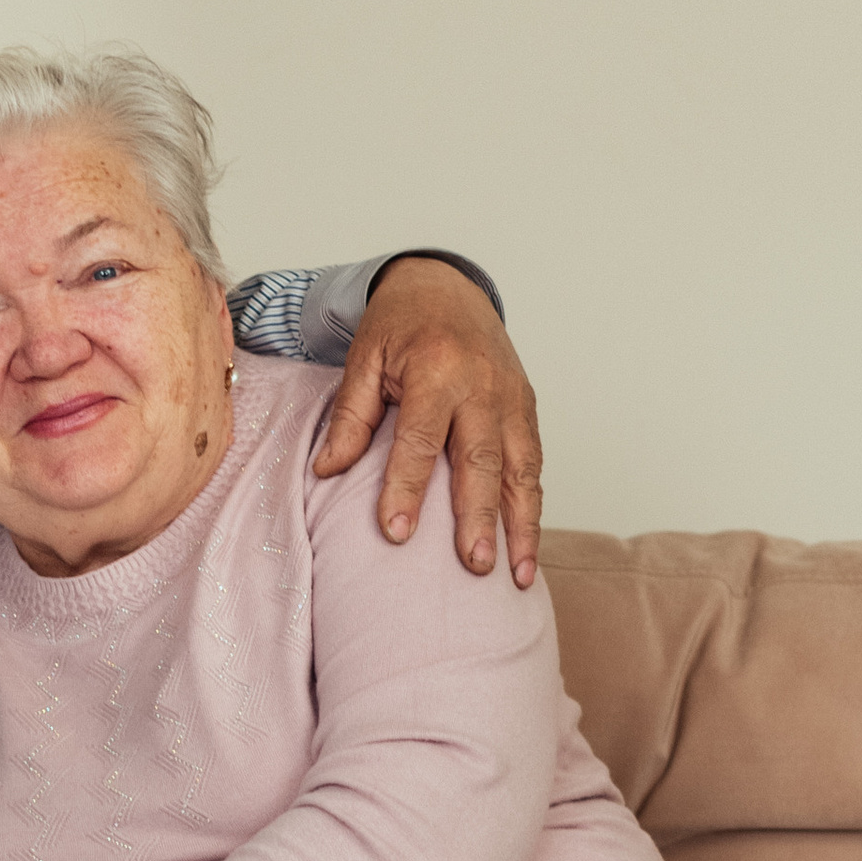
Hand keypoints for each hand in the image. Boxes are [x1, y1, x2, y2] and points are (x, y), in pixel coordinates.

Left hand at [313, 256, 543, 588]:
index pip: (420, 438)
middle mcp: (482, 385)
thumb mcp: (364, 358)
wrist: (446, 284)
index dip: (407, 487)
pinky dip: (534, 507)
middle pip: (481, 459)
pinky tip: (528, 548)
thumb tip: (327, 470)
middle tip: (473, 566)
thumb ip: (350, 416)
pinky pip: (534, 463)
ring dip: (522, 525)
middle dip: (479, 517)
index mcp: (436, 369)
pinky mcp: (528, 407)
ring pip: (522, 468)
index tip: (395, 534)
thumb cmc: (401, 324)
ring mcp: (512, 397)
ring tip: (517, 575)